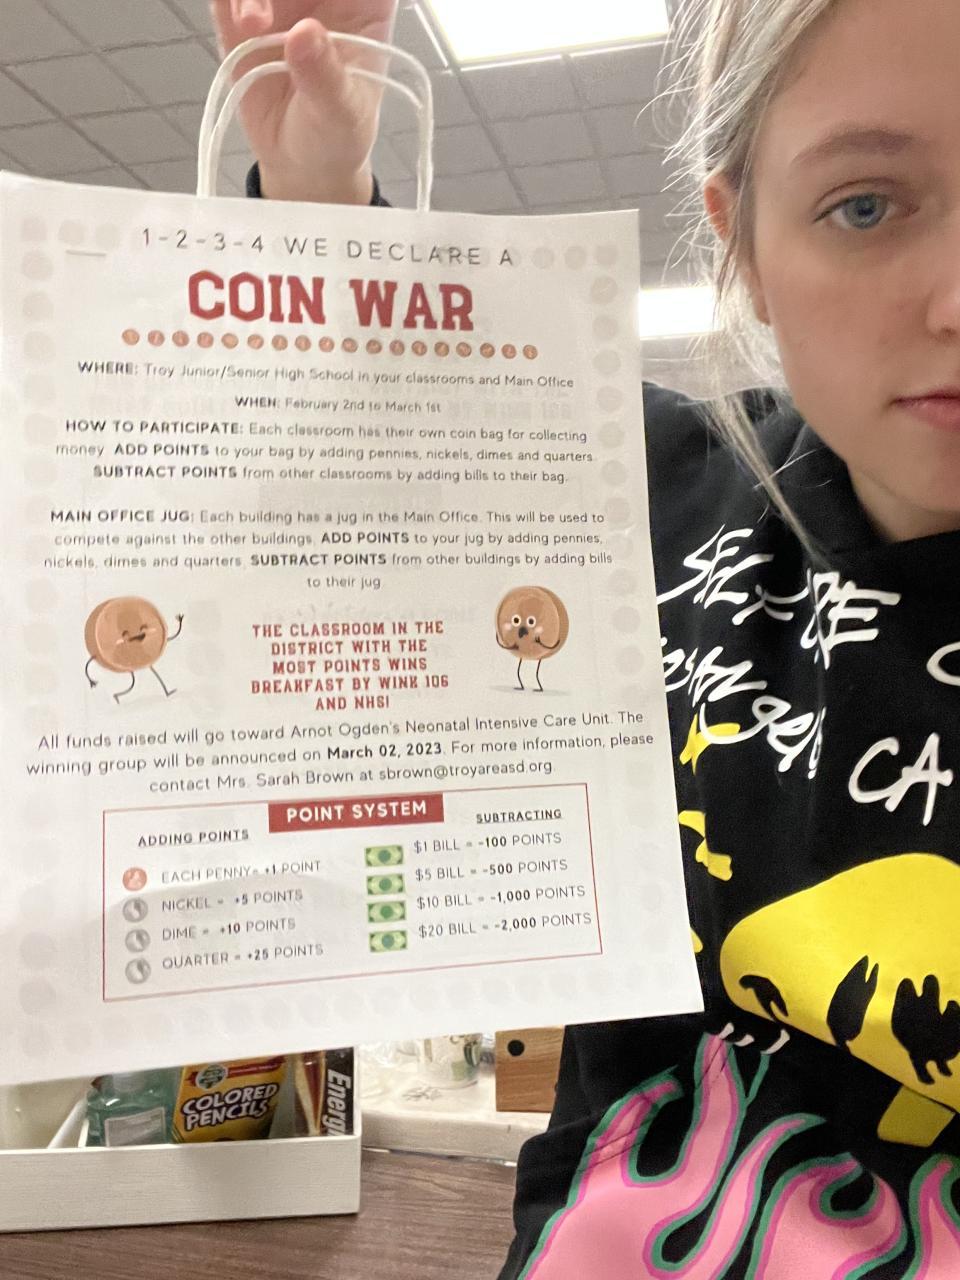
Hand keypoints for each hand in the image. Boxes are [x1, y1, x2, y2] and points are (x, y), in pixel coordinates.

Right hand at [210, 1, 398, 203]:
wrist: (301, 164)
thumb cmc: (337, 135)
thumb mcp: (341, 115)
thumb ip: (326, 78)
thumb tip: (304, 34)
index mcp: (363, 2)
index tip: (308, 14)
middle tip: (265, 14)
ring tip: (252, 26)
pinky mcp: (240, 10)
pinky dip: (226, 0)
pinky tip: (238, 25)